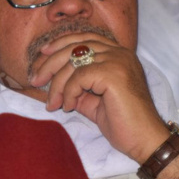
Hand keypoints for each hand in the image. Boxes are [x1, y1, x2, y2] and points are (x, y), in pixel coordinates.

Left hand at [28, 32, 168, 162]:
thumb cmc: (123, 123)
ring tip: (52, 103)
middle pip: (75, 46)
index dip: (60, 43)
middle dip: (50, 62)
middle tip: (34, 79)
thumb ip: (77, 87)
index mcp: (117, 54)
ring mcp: (117, 60)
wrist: (144, 140)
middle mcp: (119, 52)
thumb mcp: (93, 101)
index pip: (84, 38)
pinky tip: (68, 107)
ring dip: (57, 83)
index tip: (42, 55)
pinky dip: (68, 92)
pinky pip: (79, 77)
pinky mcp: (113, 73)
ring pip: (74, 62)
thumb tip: (53, 84)